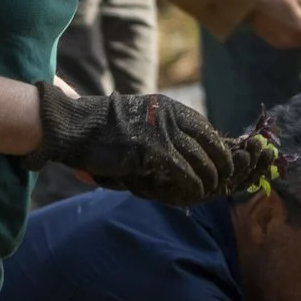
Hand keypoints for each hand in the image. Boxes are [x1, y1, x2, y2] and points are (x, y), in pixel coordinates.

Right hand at [24, 87, 266, 203]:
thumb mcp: (139, 119)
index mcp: (168, 107)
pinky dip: (193, 184)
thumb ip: (161, 130)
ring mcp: (162, 133)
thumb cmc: (101, 128)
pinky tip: (194, 193)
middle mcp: (170, 117)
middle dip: (221, 162)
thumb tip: (184, 151)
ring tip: (212, 189)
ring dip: (211, 177)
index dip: (216, 146)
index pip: (204, 127)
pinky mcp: (151, 152)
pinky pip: (184, 171)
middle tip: (225, 178)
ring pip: (201, 158)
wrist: (75, 126)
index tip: (222, 161)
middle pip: (209, 142)